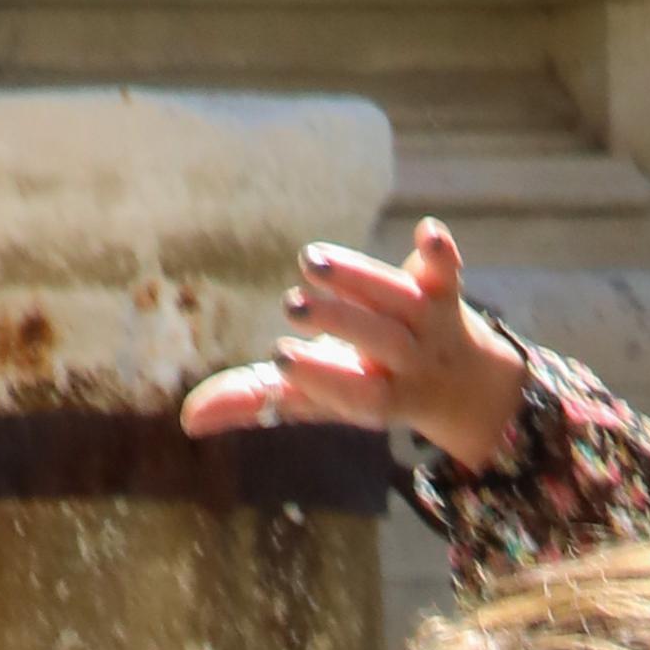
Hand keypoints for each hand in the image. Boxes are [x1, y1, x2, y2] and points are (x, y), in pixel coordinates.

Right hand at [178, 216, 526, 474]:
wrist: (460, 383)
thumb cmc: (367, 386)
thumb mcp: (314, 399)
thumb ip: (257, 402)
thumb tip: (189, 419)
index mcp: (376, 400)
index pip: (353, 396)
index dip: (320, 378)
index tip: (281, 358)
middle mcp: (408, 364)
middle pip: (382, 344)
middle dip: (339, 323)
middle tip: (292, 306)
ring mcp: (429, 326)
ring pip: (401, 303)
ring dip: (360, 280)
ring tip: (312, 261)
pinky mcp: (443, 289)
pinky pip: (449, 272)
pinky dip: (440, 253)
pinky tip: (428, 230)